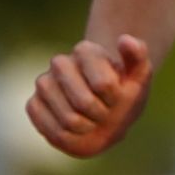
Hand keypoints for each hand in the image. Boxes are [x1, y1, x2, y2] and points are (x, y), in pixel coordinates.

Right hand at [26, 34, 152, 157]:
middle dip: (101, 114)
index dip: (115, 99)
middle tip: (105, 111)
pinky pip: (48, 127)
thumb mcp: (140, 75)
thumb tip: (123, 39)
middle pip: (84, 103)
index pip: (104, 84)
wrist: (106, 110)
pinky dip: (67, 136)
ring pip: (68, 119)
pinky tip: (74, 128)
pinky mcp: (33, 104)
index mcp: (86, 50)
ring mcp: (44, 83)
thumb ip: (138, 54)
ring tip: (91, 119)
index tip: (119, 96)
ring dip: (86, 127)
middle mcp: (60, 63)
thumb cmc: (124, 91)